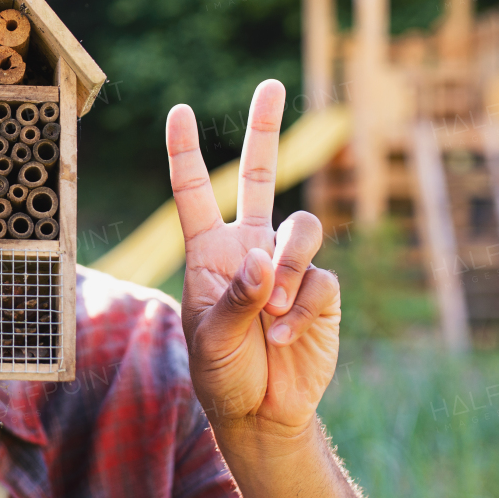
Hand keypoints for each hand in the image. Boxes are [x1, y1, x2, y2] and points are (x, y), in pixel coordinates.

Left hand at [166, 80, 339, 439]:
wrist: (262, 413)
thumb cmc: (223, 374)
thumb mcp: (212, 339)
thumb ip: (236, 298)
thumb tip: (263, 260)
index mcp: (209, 252)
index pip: (194, 192)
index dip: (185, 152)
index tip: (178, 110)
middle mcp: (249, 248)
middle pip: (262, 175)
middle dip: (267, 129)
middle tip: (271, 84)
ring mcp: (287, 266)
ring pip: (300, 228)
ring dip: (286, 267)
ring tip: (273, 312)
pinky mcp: (320, 290)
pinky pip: (319, 278)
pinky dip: (302, 308)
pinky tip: (287, 336)